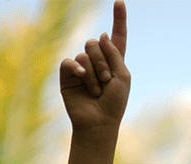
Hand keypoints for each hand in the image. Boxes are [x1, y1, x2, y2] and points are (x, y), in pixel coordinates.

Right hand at [59, 0, 129, 132]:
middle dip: (103, 61)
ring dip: (94, 72)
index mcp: (114, 62)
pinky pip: (70, 61)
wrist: (99, 124)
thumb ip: (115, 53)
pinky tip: (82, 78)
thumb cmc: (114, 104)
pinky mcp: (68, 75)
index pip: (117, 37)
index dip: (119, 20)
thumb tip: (101, 35)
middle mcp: (97, 62)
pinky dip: (78, 68)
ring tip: (97, 90)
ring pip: (85, 53)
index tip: (120, 1)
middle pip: (95, 42)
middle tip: (106, 81)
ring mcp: (81, 68)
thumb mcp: (122, 76)